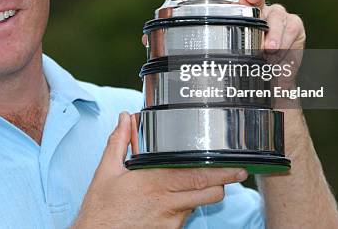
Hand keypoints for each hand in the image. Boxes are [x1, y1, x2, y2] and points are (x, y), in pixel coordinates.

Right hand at [73, 112, 247, 228]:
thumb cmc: (100, 209)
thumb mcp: (106, 172)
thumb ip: (118, 142)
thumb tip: (124, 119)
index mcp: (154, 182)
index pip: (197, 176)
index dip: (219, 171)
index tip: (233, 163)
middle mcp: (167, 203)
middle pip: (208, 192)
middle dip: (225, 181)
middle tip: (237, 172)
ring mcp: (170, 221)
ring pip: (198, 204)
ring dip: (203, 193)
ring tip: (203, 182)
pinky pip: (184, 216)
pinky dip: (186, 206)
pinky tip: (175, 198)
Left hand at [226, 0, 305, 51]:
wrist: (272, 73)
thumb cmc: (252, 58)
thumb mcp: (239, 47)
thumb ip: (235, 35)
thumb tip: (225, 31)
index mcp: (243, 11)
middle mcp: (260, 8)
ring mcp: (278, 15)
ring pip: (275, 15)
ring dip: (272, 32)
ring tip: (269, 48)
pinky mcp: (294, 23)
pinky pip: (290, 27)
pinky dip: (284, 41)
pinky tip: (278, 50)